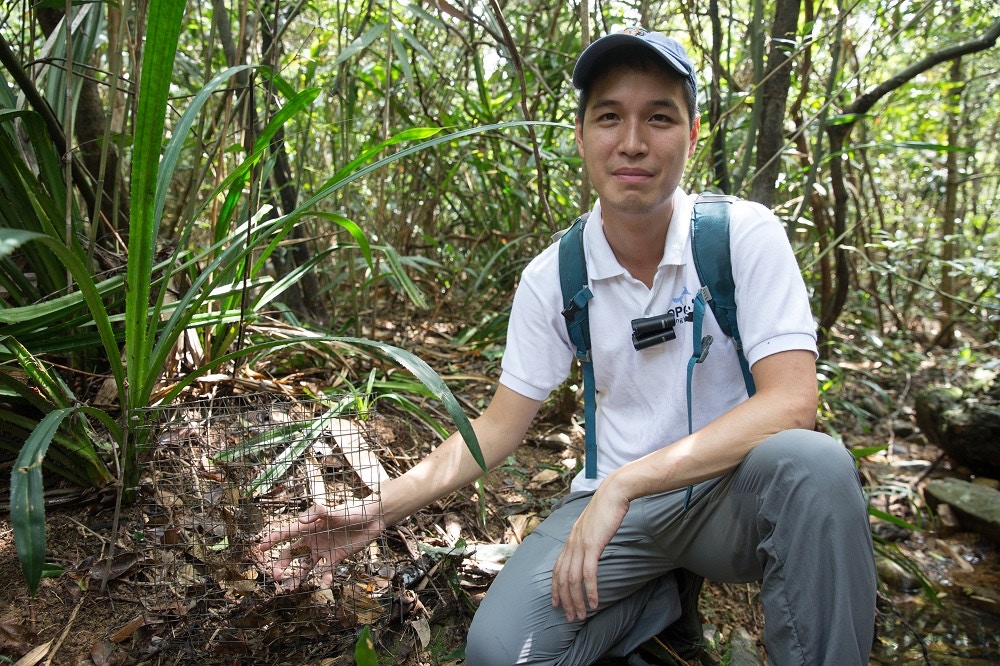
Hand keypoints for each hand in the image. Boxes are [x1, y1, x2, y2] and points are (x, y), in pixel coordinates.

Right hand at [256, 499, 384, 587]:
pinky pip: (327, 570)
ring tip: (290, 588)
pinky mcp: (336, 557)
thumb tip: (299, 521)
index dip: (273, 540)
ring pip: (305, 566)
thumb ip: (317, 513)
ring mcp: (324, 550)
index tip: (260, 548)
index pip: (287, 533)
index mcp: (309, 527)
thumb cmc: (352, 510)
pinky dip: (325, 576)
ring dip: (298, 576)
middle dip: (281, 565)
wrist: (373, 518)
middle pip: (292, 554)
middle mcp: (313, 540)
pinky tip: (325, 580)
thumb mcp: (334, 510)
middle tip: (275, 576)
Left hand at [550, 483, 629, 620]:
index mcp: (570, 540)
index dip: (554, 588)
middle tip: (570, 617)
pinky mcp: (593, 545)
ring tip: (581, 615)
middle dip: (565, 601)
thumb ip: (588, 539)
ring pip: (573, 579)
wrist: (613, 493)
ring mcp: (580, 545)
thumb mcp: (593, 527)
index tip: (556, 604)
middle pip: (562, 579)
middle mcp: (571, 544)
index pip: (557, 569)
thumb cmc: (607, 509)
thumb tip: (590, 550)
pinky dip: (590, 590)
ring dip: (576, 600)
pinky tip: (594, 602)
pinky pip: (589, 573)